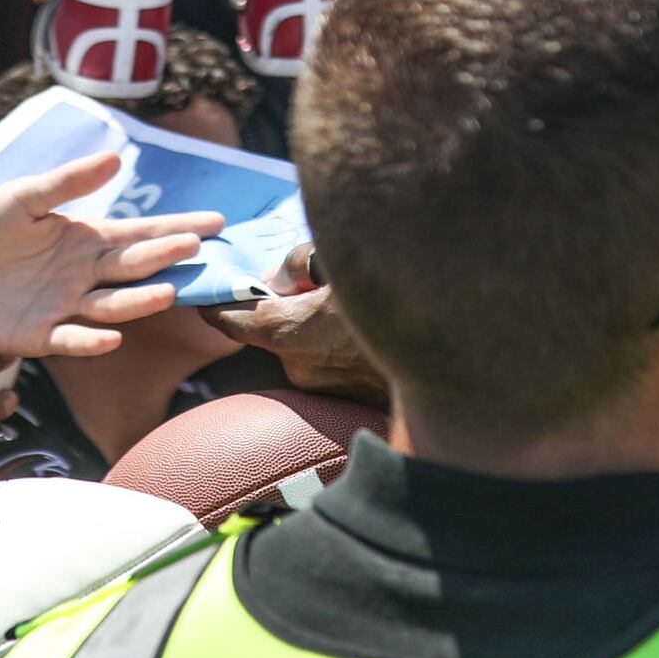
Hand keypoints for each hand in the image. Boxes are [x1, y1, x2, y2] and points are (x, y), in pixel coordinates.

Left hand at [0, 149, 226, 356]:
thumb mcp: (24, 197)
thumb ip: (67, 182)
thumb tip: (116, 156)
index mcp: (85, 239)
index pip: (140, 233)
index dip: (176, 227)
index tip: (215, 222)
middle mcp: (84, 275)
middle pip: (133, 266)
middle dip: (165, 256)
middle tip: (194, 247)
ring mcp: (66, 307)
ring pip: (112, 305)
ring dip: (139, 300)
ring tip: (166, 289)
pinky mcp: (40, 336)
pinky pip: (71, 340)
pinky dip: (91, 340)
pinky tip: (110, 336)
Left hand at [200, 244, 392, 403]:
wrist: (453, 355)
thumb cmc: (393, 296)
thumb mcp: (339, 259)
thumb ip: (301, 261)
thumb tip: (280, 276)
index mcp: (290, 333)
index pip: (231, 319)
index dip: (216, 303)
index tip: (205, 295)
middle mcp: (301, 368)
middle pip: (276, 330)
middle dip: (287, 306)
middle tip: (312, 279)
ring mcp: (329, 389)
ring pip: (309, 345)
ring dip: (319, 325)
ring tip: (350, 300)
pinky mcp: (355, 398)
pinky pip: (336, 362)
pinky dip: (344, 343)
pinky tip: (370, 325)